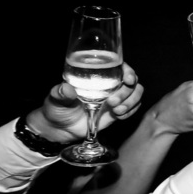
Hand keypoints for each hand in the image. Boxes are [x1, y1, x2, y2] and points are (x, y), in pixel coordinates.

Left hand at [25, 63, 143, 143]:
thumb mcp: (56, 99)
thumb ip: (60, 93)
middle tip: (112, 103)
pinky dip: (130, 111)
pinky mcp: (119, 109)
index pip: (119, 65)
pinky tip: (118, 116)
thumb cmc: (57, 108)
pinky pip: (134, 107)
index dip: (128, 70)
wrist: (62, 128)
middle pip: (132, 80)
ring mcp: (116, 96)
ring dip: (130, 102)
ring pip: (136, 93)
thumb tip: (66, 89)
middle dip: (127, 92)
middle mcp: (109, 82)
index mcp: (96, 74)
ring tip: (116, 111)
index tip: (127, 79)